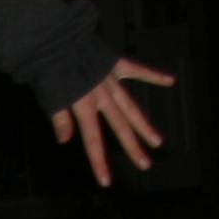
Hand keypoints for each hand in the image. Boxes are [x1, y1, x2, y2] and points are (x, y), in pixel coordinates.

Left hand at [52, 57, 176, 184]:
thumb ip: (60, 118)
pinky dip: (153, 75)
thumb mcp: (49, 96)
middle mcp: (100, 94)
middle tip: (145, 164)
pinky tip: (170, 80)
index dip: (99, 161)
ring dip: (144, 124)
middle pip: (119, 125)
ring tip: (156, 140)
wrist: (54, 37)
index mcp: (83, 105)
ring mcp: (110, 79)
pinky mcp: (115, 64)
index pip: (92, 139)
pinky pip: (137, 70)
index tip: (106, 181)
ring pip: (130, 105)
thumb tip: (65, 140)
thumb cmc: (48, 68)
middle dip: (132, 147)